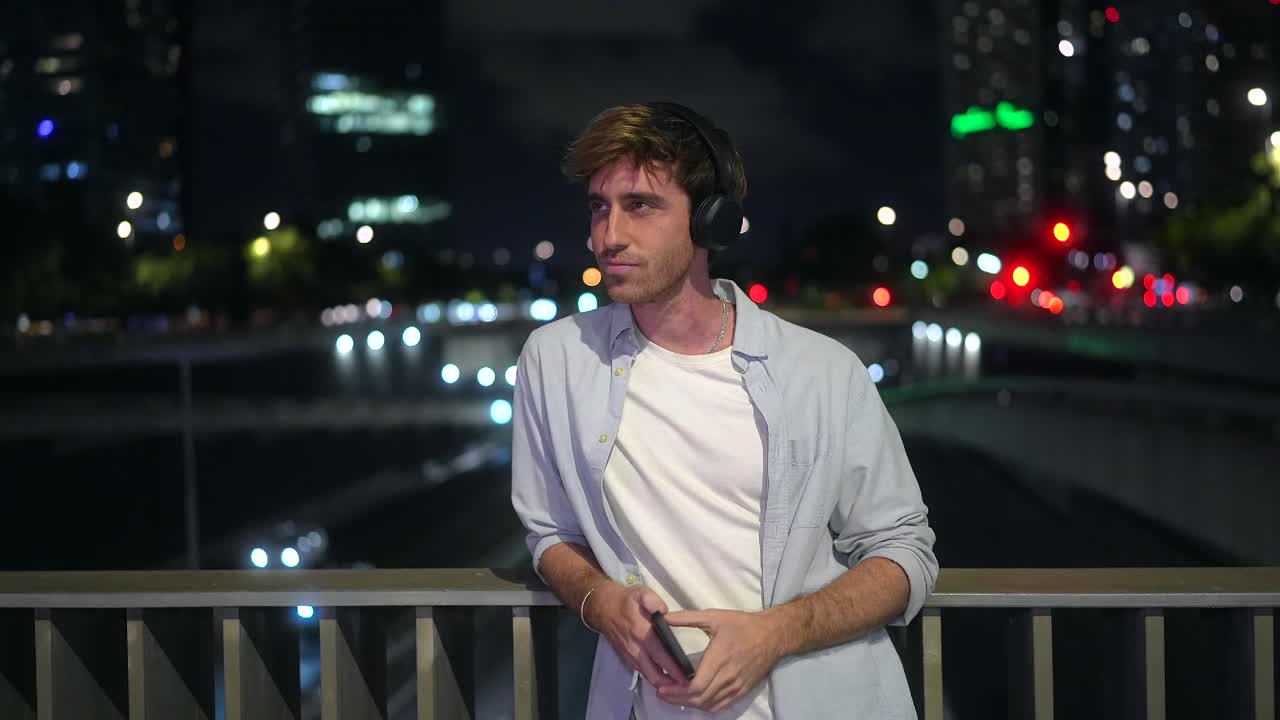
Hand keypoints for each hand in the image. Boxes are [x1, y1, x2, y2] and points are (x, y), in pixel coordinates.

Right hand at [586, 583, 691, 689]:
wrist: (603, 608)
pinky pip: (642, 672)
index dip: (673, 667)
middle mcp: (635, 648)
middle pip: (654, 673)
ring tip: (680, 685)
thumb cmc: (625, 601)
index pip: (660, 654)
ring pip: (648, 675)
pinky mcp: (627, 658)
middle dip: (670, 683)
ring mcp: (630, 655)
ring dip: (663, 683)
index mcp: (641, 632)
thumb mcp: (640, 593)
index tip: (687, 676)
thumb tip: (664, 610)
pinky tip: (666, 678)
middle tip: (688, 686)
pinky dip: (654, 677)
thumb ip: (652, 600)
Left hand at [656, 609, 782, 711]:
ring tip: (673, 696)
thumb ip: (686, 618)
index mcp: (719, 658)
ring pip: (708, 704)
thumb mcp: (713, 616)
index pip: (696, 686)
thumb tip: (663, 617)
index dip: (676, 691)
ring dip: (689, 703)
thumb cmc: (742, 624)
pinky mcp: (742, 690)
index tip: (661, 687)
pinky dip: (705, 705)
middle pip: (699, 698)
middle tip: (661, 692)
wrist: (772, 634)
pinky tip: (694, 699)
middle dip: (677, 699)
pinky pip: (720, 705)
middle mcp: (728, 676)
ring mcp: (736, 686)